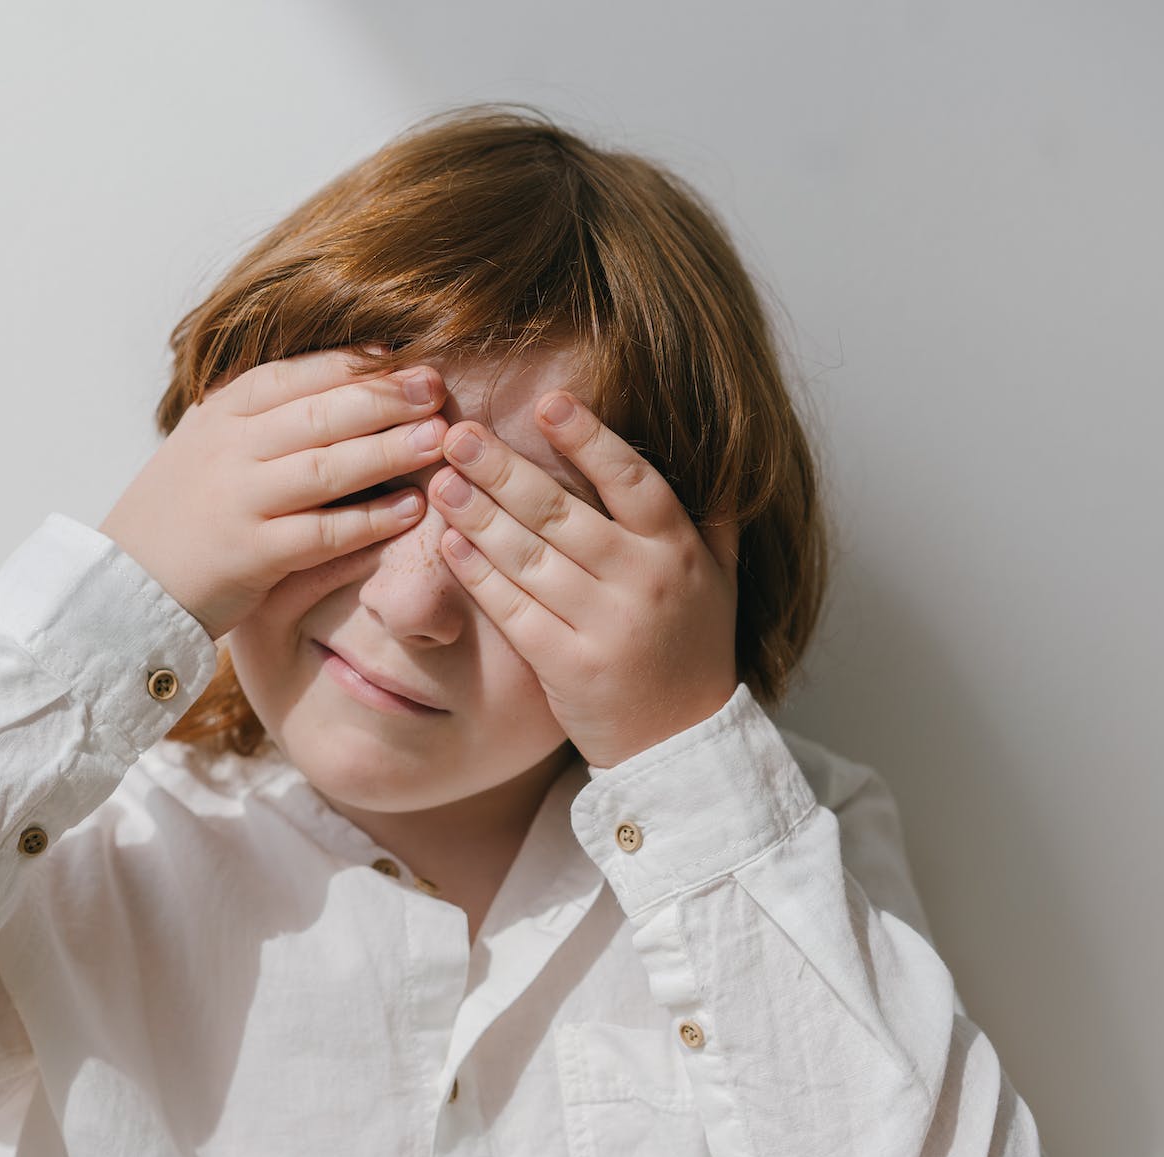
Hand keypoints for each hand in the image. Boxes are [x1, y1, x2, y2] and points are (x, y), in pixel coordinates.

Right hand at [99, 347, 448, 641]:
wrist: (124, 586)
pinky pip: (323, 533)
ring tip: (438, 439)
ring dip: (388, 451)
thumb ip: (259, 416)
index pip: (296, 374)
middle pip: (320, 413)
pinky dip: (371, 520)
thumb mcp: (207, 446)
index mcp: (221, 414)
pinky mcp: (252, 555)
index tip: (403, 357)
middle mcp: (230, 450)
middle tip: (435, 389)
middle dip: (384, 398)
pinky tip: (411, 510)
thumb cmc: (181, 515)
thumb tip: (339, 382)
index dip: (354, 364)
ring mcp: (240, 501)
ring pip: (327, 467)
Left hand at [427, 392, 740, 769]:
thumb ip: (714, 518)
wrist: (682, 747)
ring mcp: (604, 627)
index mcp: (678, 551)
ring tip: (442, 480)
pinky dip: (479, 576)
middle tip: (459, 433)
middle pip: (563, 514)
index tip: (549, 401)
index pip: (632, 480)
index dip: (590, 439)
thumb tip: (716, 455)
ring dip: (480, 515)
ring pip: (531, 559)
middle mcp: (643, 582)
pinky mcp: (568, 668)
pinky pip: (514, 611)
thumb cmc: (693, 651)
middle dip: (506, 469)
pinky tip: (450, 544)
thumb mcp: (721, 580)